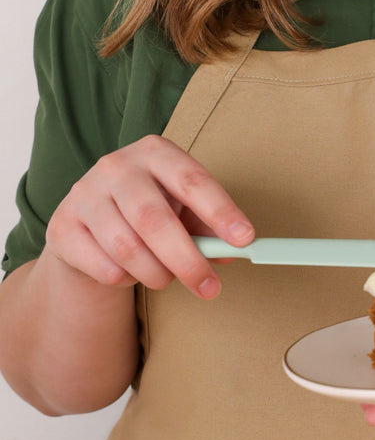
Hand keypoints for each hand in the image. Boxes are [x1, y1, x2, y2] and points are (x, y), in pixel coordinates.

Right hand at [44, 135, 254, 298]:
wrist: (89, 221)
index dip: (220, 210)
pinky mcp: (63, 226)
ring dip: (156, 274)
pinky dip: (127, 279)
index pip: (192, 180)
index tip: (245, 239)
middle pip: (155, 219)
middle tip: (209, 287)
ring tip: (166, 278)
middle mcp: (117, 166)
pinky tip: (131, 271)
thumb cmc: (150, 209)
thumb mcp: (182, 208)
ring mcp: (85, 194)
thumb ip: (208, 228)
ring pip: (127, 248)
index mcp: (156, 152)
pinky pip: (104, 267)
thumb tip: (233, 251)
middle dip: (187, 260)